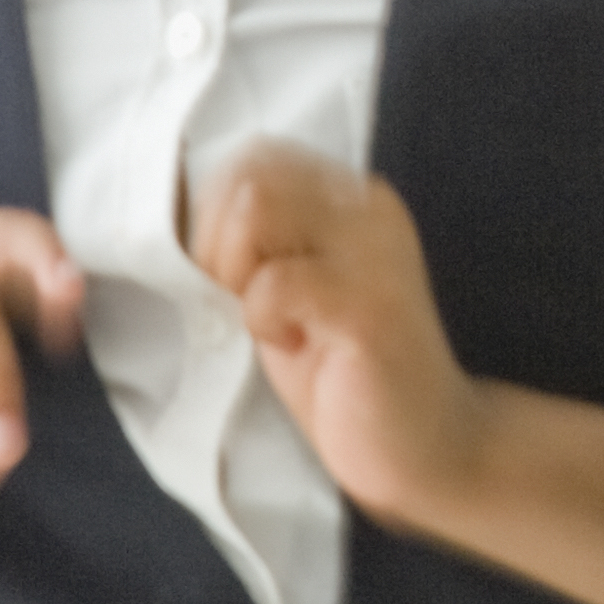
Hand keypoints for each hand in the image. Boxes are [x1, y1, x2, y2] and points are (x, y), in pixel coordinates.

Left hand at [189, 141, 480, 527]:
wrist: (425, 446)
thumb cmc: (346, 374)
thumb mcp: (288, 291)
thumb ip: (253, 246)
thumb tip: (178, 216)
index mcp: (350, 199)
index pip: (254, 158)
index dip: (218, 216)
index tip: (235, 277)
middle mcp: (368, 209)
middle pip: (249, 176)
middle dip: (218, 243)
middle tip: (246, 301)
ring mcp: (374, 251)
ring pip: (255, 208)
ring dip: (238, 272)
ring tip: (272, 319)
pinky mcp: (368, 304)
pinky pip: (274, 283)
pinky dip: (263, 320)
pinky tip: (297, 346)